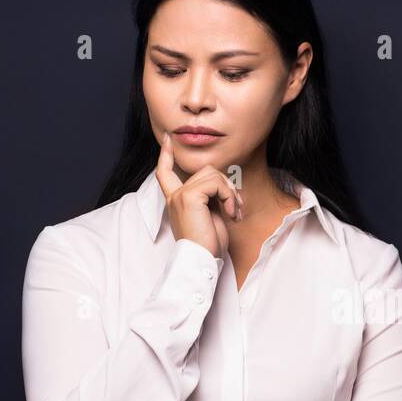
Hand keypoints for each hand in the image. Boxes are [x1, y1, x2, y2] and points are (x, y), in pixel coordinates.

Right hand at [157, 129, 242, 258]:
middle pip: (206, 170)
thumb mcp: (210, 216)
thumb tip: (223, 185)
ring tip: (234, 212)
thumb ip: (210, 198)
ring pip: (213, 174)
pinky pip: (217, 184)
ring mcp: (181, 195)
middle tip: (236, 207)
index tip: (167, 139)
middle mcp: (175, 196)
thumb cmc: (208, 245)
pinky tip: (231, 214)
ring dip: (230, 192)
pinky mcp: (190, 197)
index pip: (165, 172)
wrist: (201, 261)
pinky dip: (229, 197)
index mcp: (176, 200)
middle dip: (226, 185)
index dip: (166, 155)